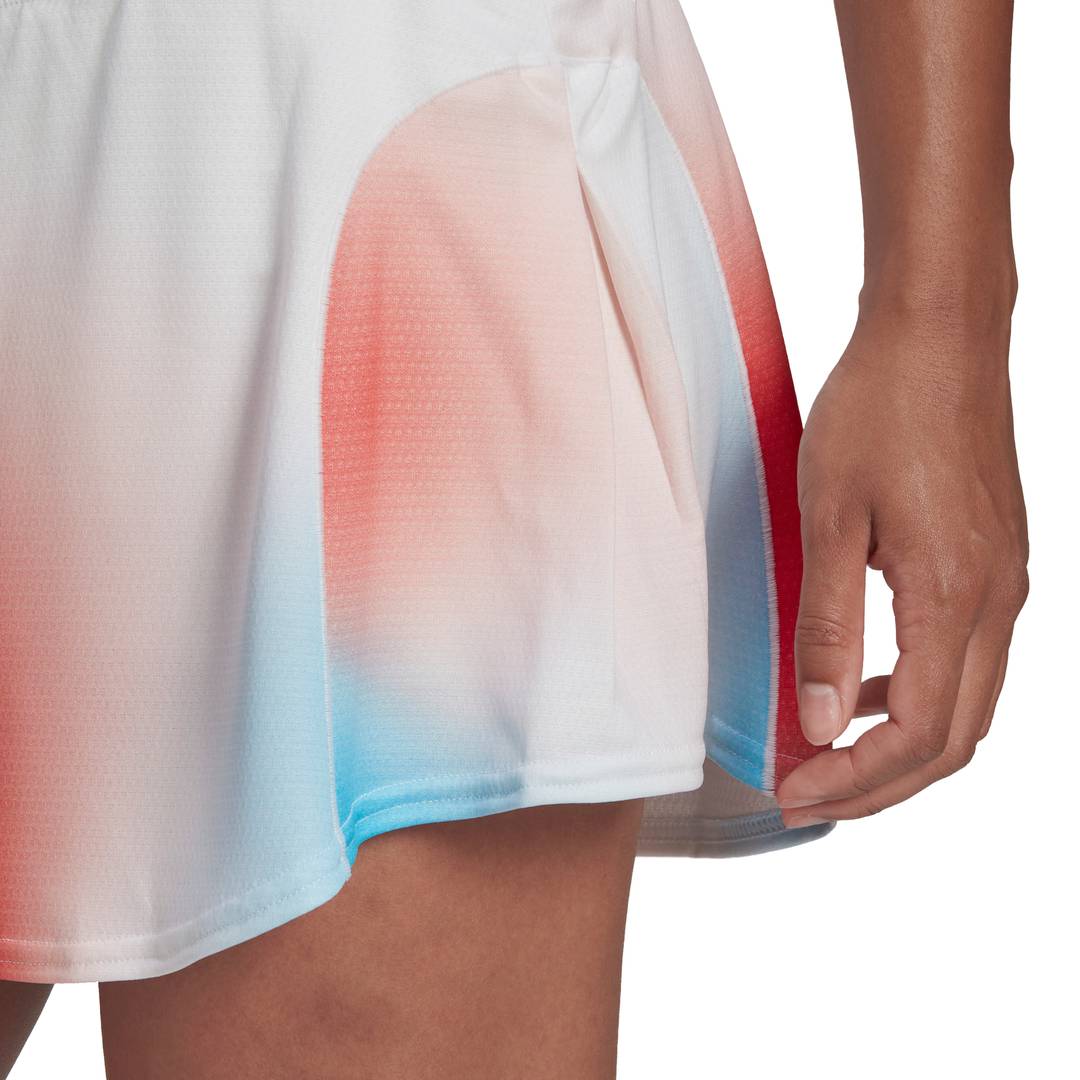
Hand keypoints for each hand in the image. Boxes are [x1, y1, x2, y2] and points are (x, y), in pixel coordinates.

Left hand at [778, 306, 1028, 826]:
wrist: (939, 334)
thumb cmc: (880, 409)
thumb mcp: (828, 517)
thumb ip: (826, 626)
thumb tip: (821, 722)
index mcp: (955, 598)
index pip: (916, 735)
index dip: (856, 781)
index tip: (796, 793)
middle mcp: (997, 601)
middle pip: (953, 739)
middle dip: (881, 784)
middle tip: (809, 795)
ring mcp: (1005, 582)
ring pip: (965, 704)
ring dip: (899, 744)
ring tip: (829, 754)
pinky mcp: (995, 561)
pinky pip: (964, 658)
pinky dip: (914, 692)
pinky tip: (863, 684)